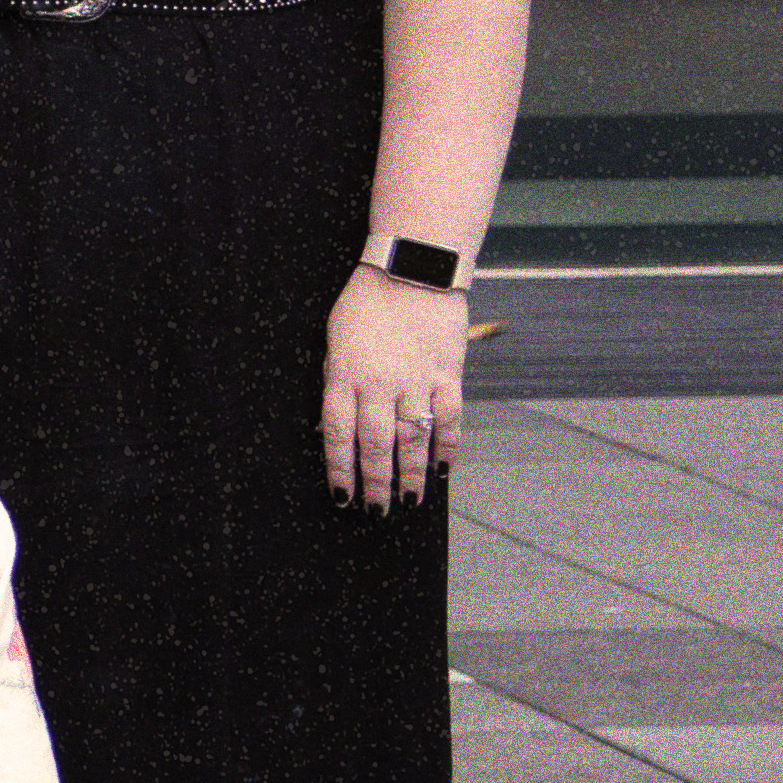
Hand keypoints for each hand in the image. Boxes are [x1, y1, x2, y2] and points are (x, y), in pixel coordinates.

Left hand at [324, 265, 469, 511]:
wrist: (410, 271)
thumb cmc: (364, 305)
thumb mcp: (334, 343)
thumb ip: (337, 384)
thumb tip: (335, 427)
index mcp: (343, 376)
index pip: (337, 435)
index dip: (339, 469)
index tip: (341, 495)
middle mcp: (378, 384)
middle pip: (375, 445)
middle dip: (374, 483)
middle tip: (375, 511)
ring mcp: (415, 381)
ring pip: (412, 439)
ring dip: (410, 475)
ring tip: (408, 501)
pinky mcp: (447, 374)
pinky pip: (448, 419)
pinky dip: (447, 447)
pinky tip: (444, 470)